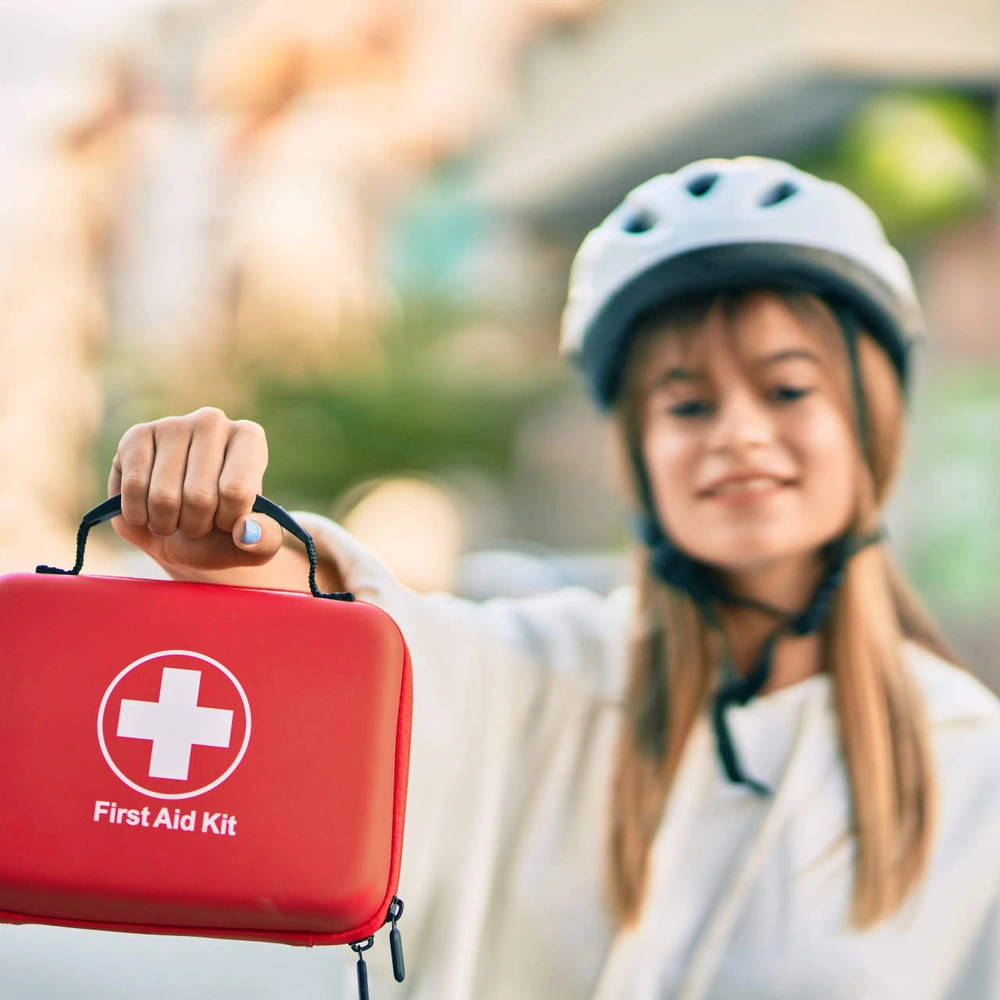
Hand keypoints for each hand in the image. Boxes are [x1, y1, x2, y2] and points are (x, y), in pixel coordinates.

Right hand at [109, 408, 284, 575]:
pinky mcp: (136, 436)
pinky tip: (147, 509)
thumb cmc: (223, 534)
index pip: (237, 490)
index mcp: (250, 438)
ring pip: (164, 496)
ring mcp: (172, 425)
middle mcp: (212, 422)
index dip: (228, 520)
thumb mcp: (256, 544)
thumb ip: (266, 540)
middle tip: (197, 521)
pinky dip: (138, 514)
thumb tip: (246, 531)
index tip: (228, 519)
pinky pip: (133, 488)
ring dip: (166, 523)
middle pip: (199, 496)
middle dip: (196, 526)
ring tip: (174, 516)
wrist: (181, 535)